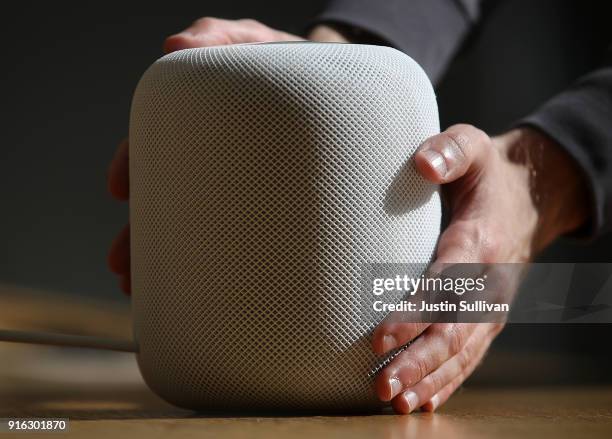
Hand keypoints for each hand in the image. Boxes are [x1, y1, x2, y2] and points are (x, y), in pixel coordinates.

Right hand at [107, 19, 346, 292]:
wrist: (342, 87)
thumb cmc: (295, 63)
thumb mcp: (258, 42)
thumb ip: (220, 35)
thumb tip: (173, 45)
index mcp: (209, 124)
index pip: (158, 142)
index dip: (133, 163)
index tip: (119, 190)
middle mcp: (216, 156)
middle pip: (167, 196)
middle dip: (140, 233)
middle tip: (123, 264)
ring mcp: (240, 182)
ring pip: (194, 225)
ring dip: (166, 258)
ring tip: (145, 290)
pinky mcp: (269, 204)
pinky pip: (234, 238)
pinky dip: (210, 263)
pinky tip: (198, 289)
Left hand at [372, 124, 588, 412]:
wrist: (529, 197)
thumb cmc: (486, 173)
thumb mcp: (472, 147)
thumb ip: (449, 151)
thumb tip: (422, 163)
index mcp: (479, 241)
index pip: (446, 284)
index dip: (415, 312)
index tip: (380, 336)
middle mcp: (489, 282)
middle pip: (454, 330)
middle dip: (418, 360)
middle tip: (382, 385)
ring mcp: (491, 305)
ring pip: (461, 352)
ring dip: (429, 379)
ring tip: (395, 401)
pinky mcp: (487, 317)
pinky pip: (469, 355)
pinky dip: (448, 380)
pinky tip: (423, 400)